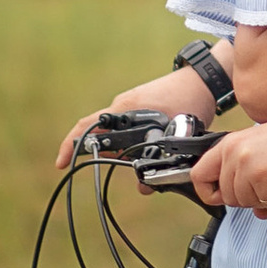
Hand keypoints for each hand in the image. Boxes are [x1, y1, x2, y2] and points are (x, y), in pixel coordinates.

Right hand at [56, 72, 208, 175]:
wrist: (205, 79)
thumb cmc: (190, 100)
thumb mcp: (176, 135)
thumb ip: (159, 162)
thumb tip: (144, 189)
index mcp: (124, 108)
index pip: (87, 126)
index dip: (70, 145)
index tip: (61, 164)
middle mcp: (122, 106)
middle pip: (100, 134)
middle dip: (103, 156)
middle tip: (109, 169)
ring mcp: (131, 106)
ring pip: (117, 135)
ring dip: (122, 151)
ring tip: (138, 163)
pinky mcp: (141, 108)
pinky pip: (128, 129)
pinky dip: (131, 144)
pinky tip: (145, 153)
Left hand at [192, 116, 266, 219]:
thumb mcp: (266, 156)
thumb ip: (252, 181)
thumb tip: (257, 211)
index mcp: (229, 144)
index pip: (199, 176)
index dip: (211, 193)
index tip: (225, 197)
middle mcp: (232, 152)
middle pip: (227, 197)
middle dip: (251, 198)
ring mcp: (246, 163)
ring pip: (246, 203)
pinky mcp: (262, 175)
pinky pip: (266, 203)